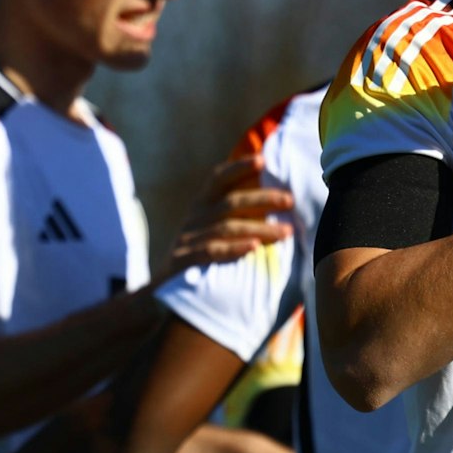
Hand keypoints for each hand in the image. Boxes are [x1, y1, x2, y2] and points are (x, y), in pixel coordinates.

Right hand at [155, 154, 294, 281]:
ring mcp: (188, 239)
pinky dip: (234, 248)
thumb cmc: (201, 257)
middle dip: (262, 199)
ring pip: (227, 228)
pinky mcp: (185, 261)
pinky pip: (212, 251)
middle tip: (290, 201)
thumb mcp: (213, 230)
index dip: (239, 167)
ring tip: (286, 232)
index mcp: (202, 206)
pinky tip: (254, 248)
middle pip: (230, 202)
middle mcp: (194, 218)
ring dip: (259, 228)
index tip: (262, 160)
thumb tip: (278, 201)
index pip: (218, 179)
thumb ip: (237, 215)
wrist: (163, 292)